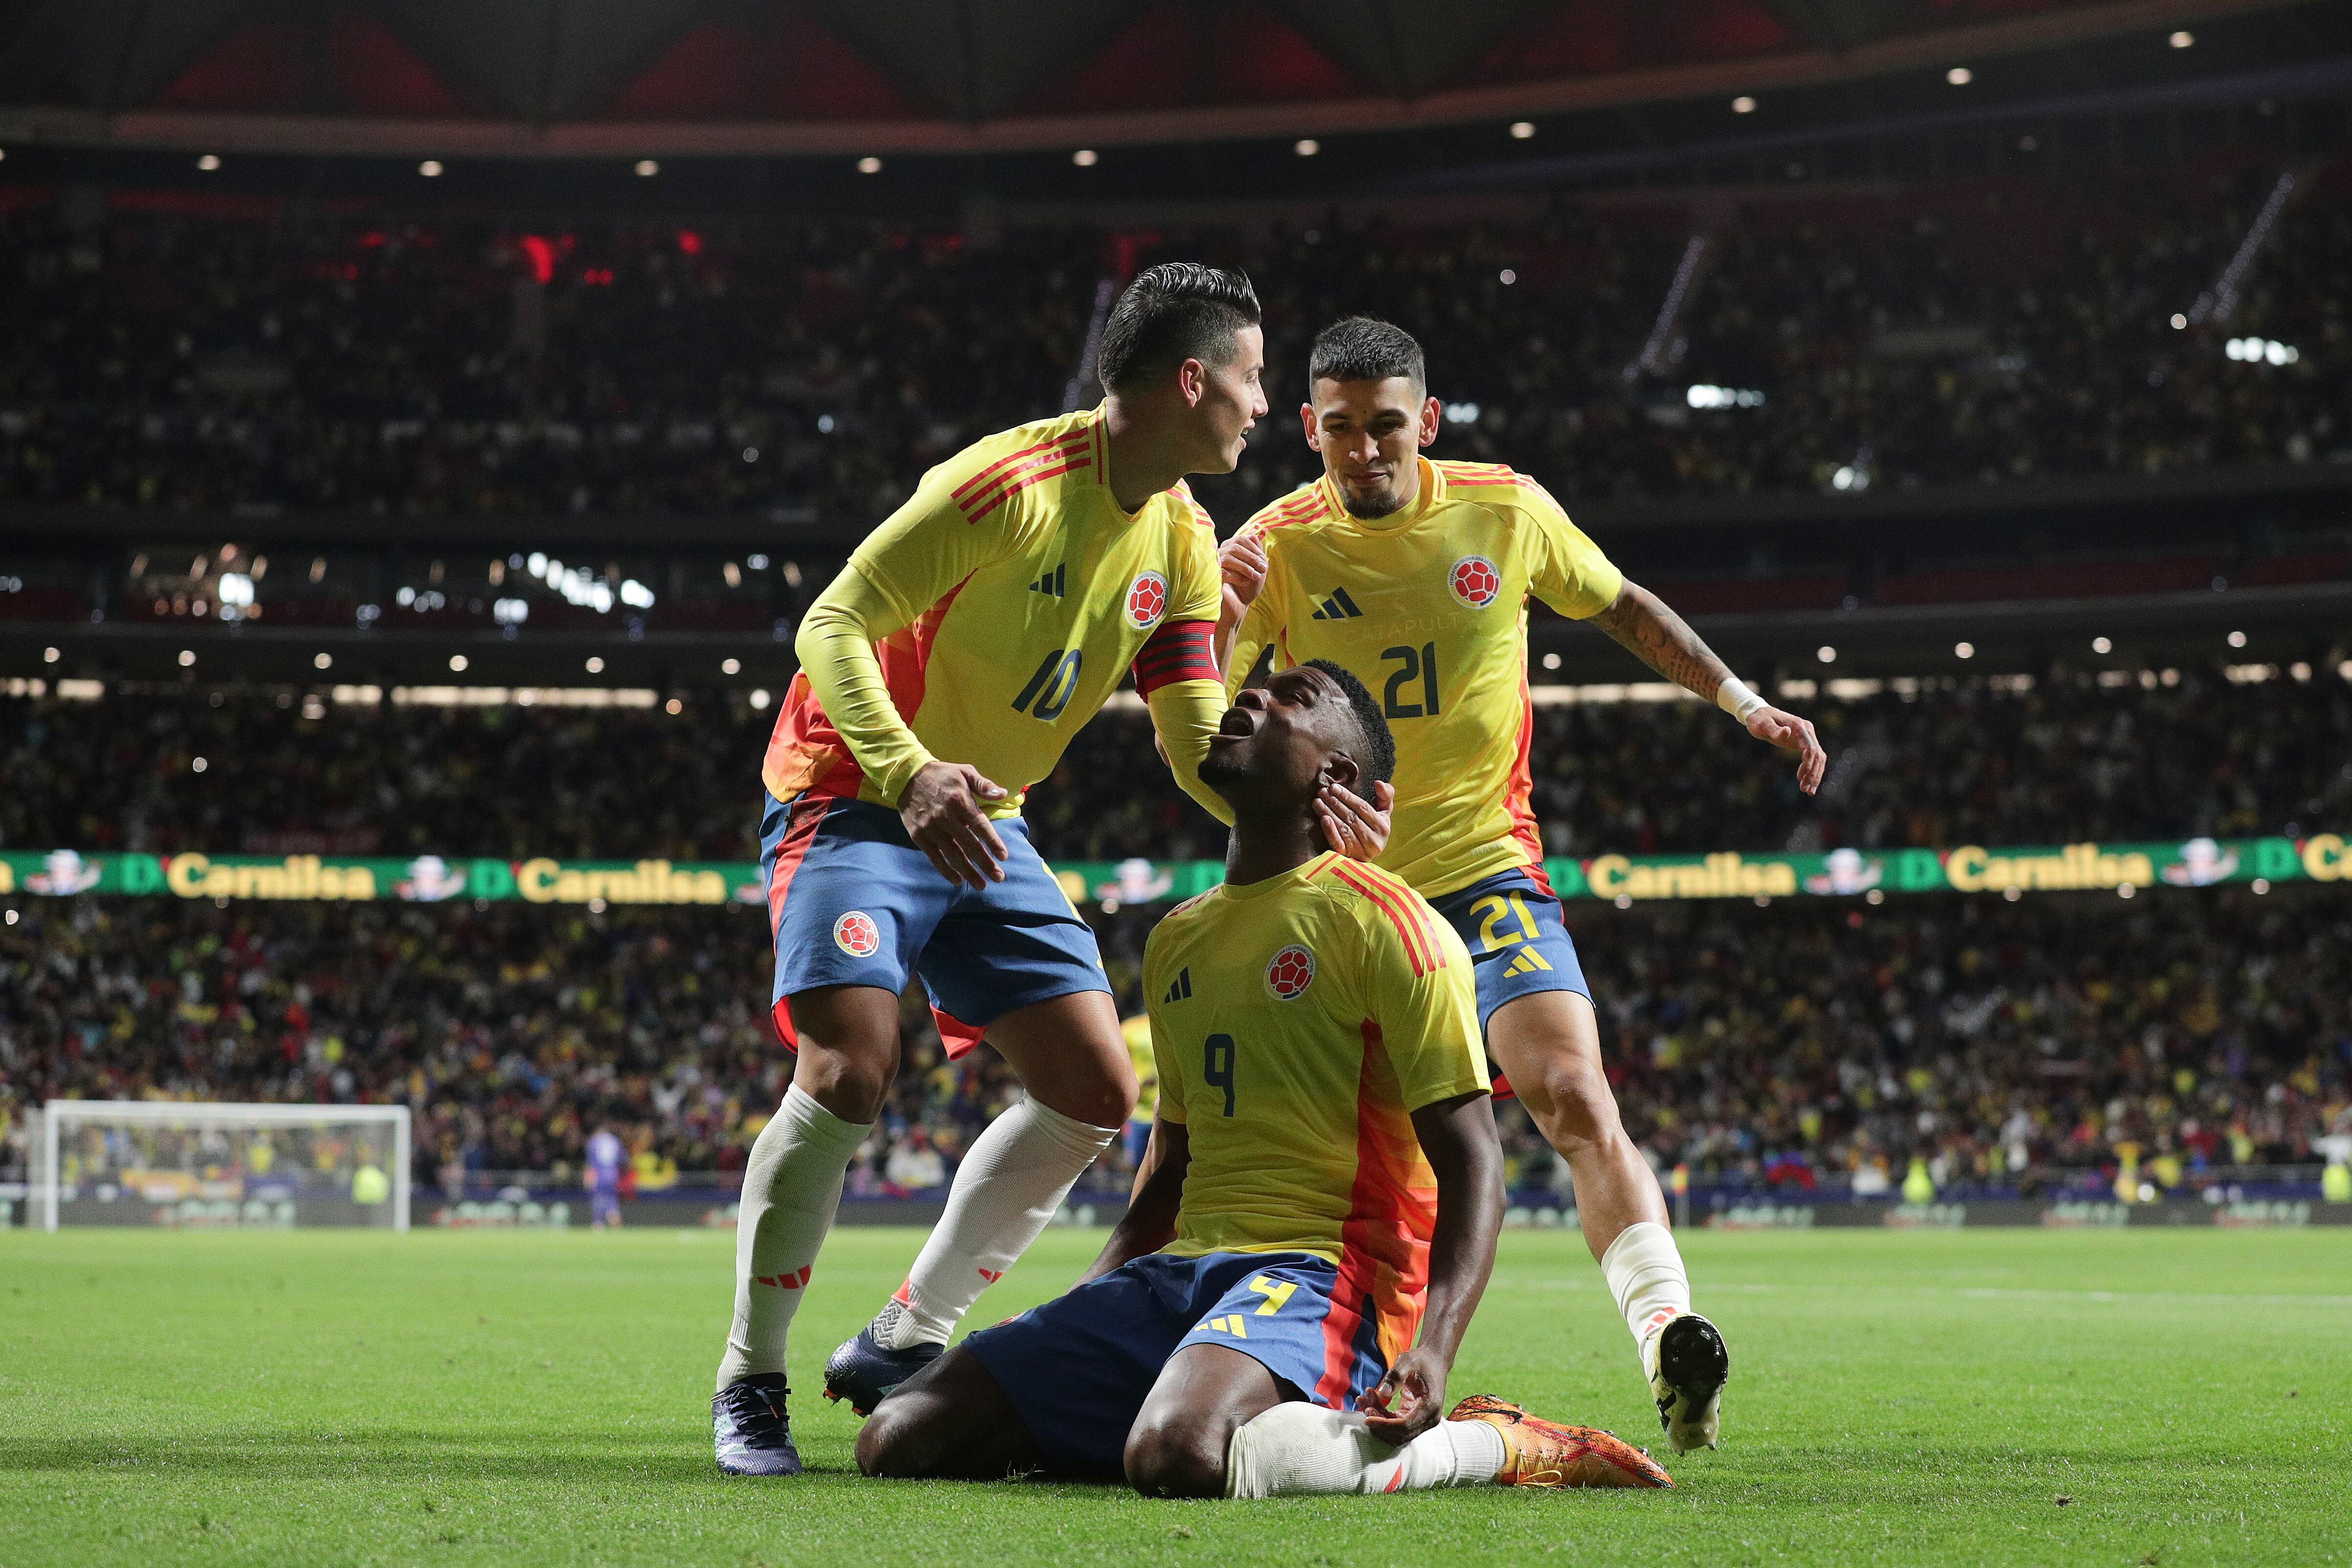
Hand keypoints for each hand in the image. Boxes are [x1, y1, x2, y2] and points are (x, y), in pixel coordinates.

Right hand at [900, 761, 1009, 888]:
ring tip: (981, 885)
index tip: (1004, 856)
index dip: (993, 842)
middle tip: (998, 877)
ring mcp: (931, 828)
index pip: (980, 826)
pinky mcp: (919, 836)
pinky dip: (946, 871)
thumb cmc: (942, 774)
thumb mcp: (965, 772)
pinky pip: (935, 857)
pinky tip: (958, 880)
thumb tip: (1004, 794)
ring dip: (968, 872)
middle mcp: (945, 816)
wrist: (906, 776)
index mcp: (959, 800)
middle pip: (969, 844)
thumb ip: (984, 785)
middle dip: (985, 863)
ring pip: (953, 855)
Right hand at [1218, 530, 1268, 625]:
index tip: (1264, 561)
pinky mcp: (1211, 579)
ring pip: (1230, 557)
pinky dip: (1238, 577)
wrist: (1238, 607)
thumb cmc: (1247, 587)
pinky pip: (1224, 572)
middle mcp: (1220, 555)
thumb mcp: (1257, 568)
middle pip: (1236, 545)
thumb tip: (1254, 535)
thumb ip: (1256, 551)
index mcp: (1230, 550)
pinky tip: (1245, 583)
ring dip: (1247, 567)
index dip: (1255, 549)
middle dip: (1252, 557)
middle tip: (1264, 568)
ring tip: (1256, 577)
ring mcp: (1214, 566)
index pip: (1241, 539)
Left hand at [1316, 778, 1393, 861]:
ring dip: (1328, 813)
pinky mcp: (1348, 858)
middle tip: (1322, 792)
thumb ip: (1385, 795)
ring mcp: (1360, 851)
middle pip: (1351, 817)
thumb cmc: (1373, 827)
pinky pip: (1337, 843)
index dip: (1348, 797)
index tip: (1334, 787)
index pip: (1363, 808)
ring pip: (1343, 828)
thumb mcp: (1383, 812)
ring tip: (1317, 802)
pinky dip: (1330, 831)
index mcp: (1383, 827)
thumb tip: (1378, 783)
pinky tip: (1323, 819)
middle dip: (1335, 802)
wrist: (1365, 854)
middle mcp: (1373, 841)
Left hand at [1363, 1346, 1449, 1445]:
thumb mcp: (1408, 1361)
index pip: (1404, 1426)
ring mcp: (1423, 1421)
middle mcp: (1429, 1419)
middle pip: (1399, 1434)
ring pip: (1396, 1432)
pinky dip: (1382, 1416)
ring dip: (1378, 1420)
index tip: (1366, 1415)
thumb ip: (1395, 1376)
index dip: (1384, 1424)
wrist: (1434, 1360)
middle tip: (1364, 1403)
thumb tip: (1382, 1393)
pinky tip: (1372, 1400)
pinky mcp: (1415, 1419)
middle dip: (1378, 1422)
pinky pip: (1395, 1424)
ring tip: (1364, 1400)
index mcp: (1430, 1407)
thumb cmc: (1422, 1360)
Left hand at [1747, 704, 1827, 794]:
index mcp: (1799, 726)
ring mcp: (1807, 736)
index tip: (1800, 777)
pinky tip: (1806, 783)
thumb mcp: (1762, 725)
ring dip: (1815, 775)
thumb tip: (1787, 731)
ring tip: (1808, 791)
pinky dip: (1812, 770)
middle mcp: (1807, 730)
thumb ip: (1773, 729)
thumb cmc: (1758, 720)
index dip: (1808, 763)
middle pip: (1817, 755)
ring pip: (1818, 758)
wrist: (1759, 715)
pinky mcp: (1804, 742)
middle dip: (1813, 774)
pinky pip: (1813, 758)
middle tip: (1806, 790)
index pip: (1810, 747)